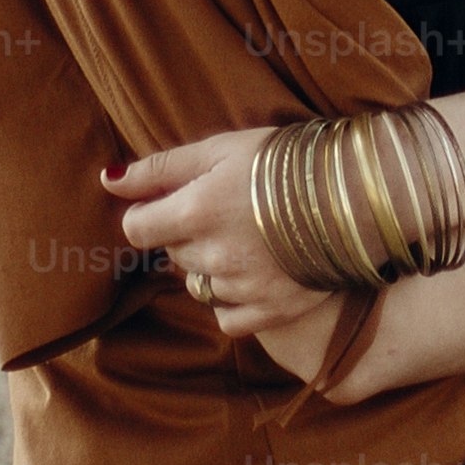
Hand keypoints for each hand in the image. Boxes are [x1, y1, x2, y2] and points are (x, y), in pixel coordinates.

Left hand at [107, 129, 326, 341]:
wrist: (356, 194)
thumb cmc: (284, 161)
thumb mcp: (220, 148)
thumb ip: (161, 167)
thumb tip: (108, 180)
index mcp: (196, 210)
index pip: (137, 229)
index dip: (150, 215)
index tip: (172, 205)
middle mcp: (213, 255)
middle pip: (173, 254)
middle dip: (188, 235)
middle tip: (228, 211)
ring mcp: (241, 287)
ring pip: (199, 284)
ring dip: (213, 264)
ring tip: (250, 237)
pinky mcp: (269, 311)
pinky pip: (227, 316)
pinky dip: (233, 299)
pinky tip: (256, 271)